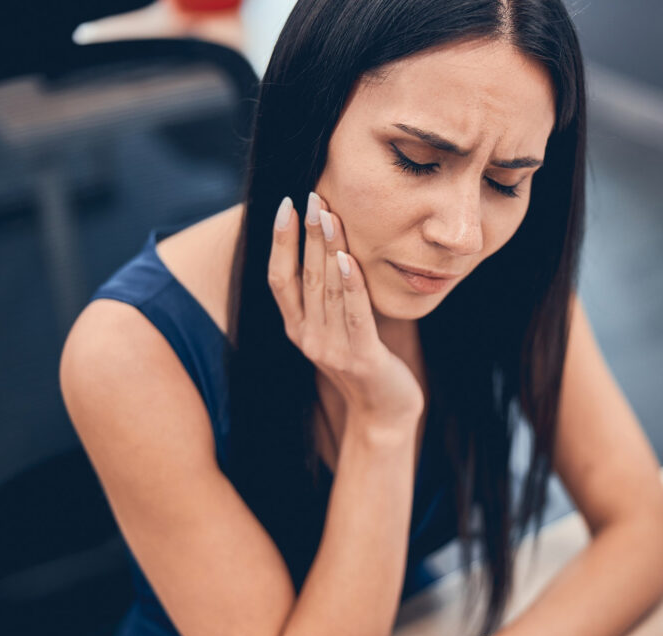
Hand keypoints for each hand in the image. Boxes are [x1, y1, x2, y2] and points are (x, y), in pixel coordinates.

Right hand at [267, 192, 424, 428]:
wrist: (384, 414)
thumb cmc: (365, 363)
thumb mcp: (338, 328)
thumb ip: (328, 297)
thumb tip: (330, 246)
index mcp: (297, 328)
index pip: (278, 278)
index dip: (279, 241)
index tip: (286, 205)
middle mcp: (308, 338)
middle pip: (304, 276)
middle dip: (308, 233)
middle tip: (313, 195)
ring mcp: (332, 349)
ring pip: (327, 289)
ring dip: (328, 248)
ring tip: (330, 213)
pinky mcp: (361, 358)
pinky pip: (354, 314)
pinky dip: (351, 284)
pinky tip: (348, 258)